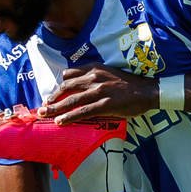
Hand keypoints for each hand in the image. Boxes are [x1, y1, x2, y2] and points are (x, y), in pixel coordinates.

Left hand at [39, 65, 157, 123]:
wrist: (148, 91)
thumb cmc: (129, 85)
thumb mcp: (109, 73)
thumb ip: (94, 77)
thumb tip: (80, 86)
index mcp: (94, 69)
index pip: (70, 75)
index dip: (59, 86)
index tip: (52, 95)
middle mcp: (94, 78)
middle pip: (67, 88)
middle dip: (52, 98)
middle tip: (42, 107)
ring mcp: (100, 91)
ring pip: (72, 100)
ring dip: (56, 109)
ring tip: (45, 115)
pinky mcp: (106, 104)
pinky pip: (83, 111)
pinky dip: (70, 117)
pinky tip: (61, 122)